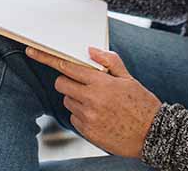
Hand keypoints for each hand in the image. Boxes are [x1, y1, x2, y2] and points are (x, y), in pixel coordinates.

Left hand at [26, 46, 161, 158]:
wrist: (153, 135)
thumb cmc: (142, 105)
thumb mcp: (128, 79)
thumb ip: (109, 62)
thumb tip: (90, 51)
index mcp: (101, 83)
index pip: (68, 67)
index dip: (49, 58)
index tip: (34, 52)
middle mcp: (92, 100)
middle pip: (61, 84)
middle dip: (67, 81)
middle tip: (81, 84)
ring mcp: (88, 117)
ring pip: (67, 100)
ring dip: (76, 98)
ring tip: (97, 103)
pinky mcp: (88, 132)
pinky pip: (73, 118)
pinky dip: (81, 114)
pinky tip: (98, 116)